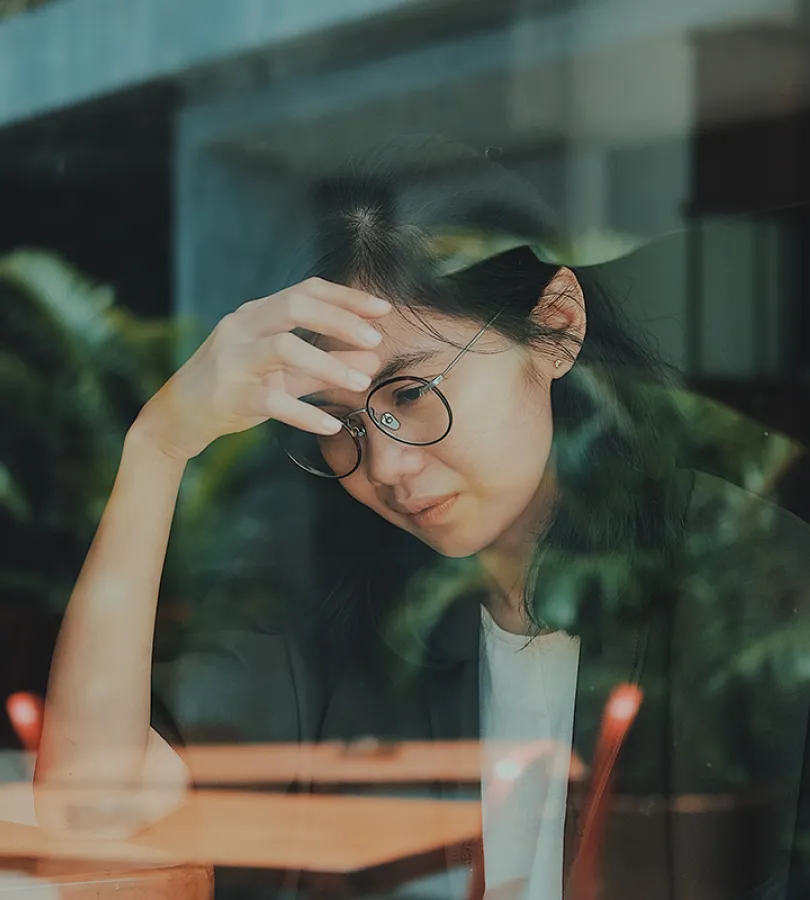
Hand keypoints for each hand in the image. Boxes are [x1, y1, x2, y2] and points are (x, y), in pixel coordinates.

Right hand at [134, 278, 389, 460]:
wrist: (178, 416)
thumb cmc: (236, 387)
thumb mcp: (283, 374)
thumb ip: (324, 366)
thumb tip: (371, 361)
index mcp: (257, 314)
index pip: (306, 291)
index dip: (347, 297)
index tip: (383, 309)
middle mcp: (243, 327)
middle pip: (296, 307)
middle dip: (341, 320)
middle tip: (376, 340)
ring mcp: (234, 359)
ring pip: (285, 348)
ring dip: (329, 364)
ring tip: (362, 383)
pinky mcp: (230, 395)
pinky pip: (273, 401)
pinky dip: (306, 413)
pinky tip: (331, 425)